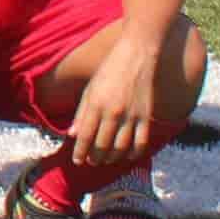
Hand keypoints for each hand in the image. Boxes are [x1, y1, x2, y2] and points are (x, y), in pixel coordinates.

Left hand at [67, 39, 163, 170]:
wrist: (137, 56)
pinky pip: (141, 142)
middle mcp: (112, 113)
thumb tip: (73, 134)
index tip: (77, 160)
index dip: (80, 151)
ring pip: (121, 147)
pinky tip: (127, 156)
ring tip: (105, 160)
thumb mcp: (90, 89)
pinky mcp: (146, 117)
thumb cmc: (109, 70)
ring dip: (112, 158)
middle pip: (102, 145)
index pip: (85, 136)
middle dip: (95, 157)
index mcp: (95, 104)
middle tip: (91, 162)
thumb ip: (82, 113)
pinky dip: (134, 153)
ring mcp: (131, 116)